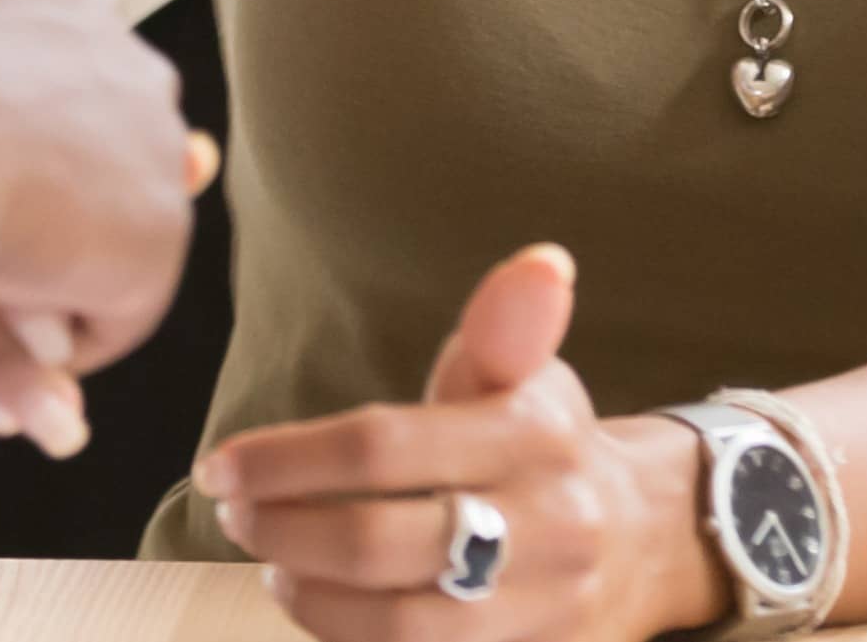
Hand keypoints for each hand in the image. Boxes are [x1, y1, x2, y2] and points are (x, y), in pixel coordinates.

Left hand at [194, 245, 722, 641]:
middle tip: (236, 515)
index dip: (286, 460)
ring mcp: (546, 608)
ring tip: (275, 565)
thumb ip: (505, 327)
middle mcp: (548, 527)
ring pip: (398, 625)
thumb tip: (544, 262)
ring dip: (312, 599)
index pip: (381, 447)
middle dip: (284, 531)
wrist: (645, 542)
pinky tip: (327, 609)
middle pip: (377, 544)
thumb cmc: (547, 446)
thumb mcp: (528, 377)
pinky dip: (356, 640)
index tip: (220, 464)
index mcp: (532, 438)